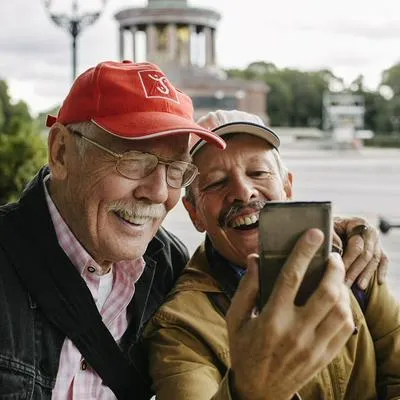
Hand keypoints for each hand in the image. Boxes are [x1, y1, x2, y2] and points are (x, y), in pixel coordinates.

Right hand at [226, 229, 353, 399]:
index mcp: (270, 319)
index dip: (304, 252)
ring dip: (342, 288)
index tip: (314, 234)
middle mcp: (295, 332)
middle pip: (326, 293)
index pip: (291, 277)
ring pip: (341, 311)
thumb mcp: (234, 318)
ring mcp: (313, 347)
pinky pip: (345, 329)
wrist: (259, 391)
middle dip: (334, 268)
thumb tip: (256, 259)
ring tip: (335, 277)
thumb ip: (246, 287)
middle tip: (332, 257)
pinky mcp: (324, 357)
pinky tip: (338, 300)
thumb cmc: (244, 349)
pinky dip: (347, 310)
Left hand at [333, 216, 388, 288]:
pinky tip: (379, 282)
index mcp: (357, 223)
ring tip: (359, 287)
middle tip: (346, 283)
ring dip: (367, 274)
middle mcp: (369, 231)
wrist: (334, 224)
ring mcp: (375, 240)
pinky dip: (381, 271)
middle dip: (356, 270)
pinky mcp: (378, 249)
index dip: (348, 260)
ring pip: (375, 259)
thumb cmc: (329, 227)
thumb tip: (337, 249)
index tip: (339, 272)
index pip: (356, 245)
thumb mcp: (327, 227)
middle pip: (367, 254)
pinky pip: (383, 260)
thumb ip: (331, 236)